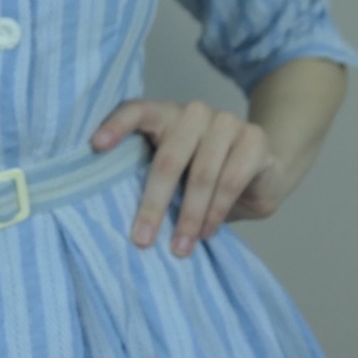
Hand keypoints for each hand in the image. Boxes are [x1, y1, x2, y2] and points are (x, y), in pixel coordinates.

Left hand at [90, 99, 287, 257]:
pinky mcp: (254, 139)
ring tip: (179, 247)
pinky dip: (216, 211)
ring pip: (202, 174)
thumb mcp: (172, 174)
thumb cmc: (201, 175)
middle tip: (142, 239)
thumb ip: (147, 177)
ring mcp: (226, 122)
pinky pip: (231, 180)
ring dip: (189, 217)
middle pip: (168, 158)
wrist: (261, 171)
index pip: (136, 110)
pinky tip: (207, 232)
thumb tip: (110, 212)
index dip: (116, 125)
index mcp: (165, 114)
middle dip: (153, 204)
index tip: (96, 146)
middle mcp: (194, 112)